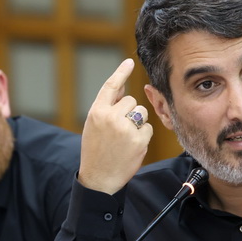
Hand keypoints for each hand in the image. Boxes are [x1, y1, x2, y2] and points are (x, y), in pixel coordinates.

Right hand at [79, 58, 152, 193]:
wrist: (99, 178)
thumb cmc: (95, 151)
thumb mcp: (93, 126)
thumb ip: (107, 107)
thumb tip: (120, 89)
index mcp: (96, 112)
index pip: (110, 86)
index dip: (121, 73)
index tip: (129, 62)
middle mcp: (110, 117)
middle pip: (131, 101)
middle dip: (129, 112)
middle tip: (119, 130)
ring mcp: (125, 129)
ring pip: (141, 113)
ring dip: (137, 123)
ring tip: (124, 139)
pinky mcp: (139, 140)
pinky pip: (148, 128)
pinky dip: (143, 136)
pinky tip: (131, 147)